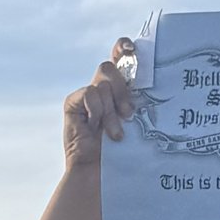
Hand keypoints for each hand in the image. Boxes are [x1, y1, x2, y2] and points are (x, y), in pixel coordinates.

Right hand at [62, 50, 137, 167]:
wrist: (100, 171)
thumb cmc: (123, 150)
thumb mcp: (135, 121)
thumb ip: (136, 100)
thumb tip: (147, 84)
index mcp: (118, 88)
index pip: (119, 57)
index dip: (122, 47)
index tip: (132, 49)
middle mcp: (101, 88)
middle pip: (109, 67)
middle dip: (121, 90)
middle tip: (128, 113)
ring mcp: (86, 95)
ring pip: (101, 84)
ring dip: (111, 111)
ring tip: (114, 133)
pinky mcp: (73, 103)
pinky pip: (90, 93)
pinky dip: (96, 111)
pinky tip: (94, 128)